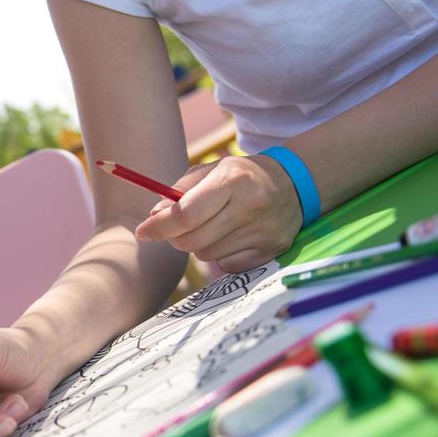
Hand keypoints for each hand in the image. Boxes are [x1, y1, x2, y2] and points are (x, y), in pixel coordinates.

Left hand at [134, 155, 302, 272]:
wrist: (294, 184)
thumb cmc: (241, 176)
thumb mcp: (211, 170)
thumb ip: (179, 190)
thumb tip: (154, 217)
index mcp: (233, 180)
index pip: (186, 214)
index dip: (159, 227)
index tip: (142, 232)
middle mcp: (251, 206)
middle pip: (192, 241)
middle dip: (175, 238)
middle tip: (176, 229)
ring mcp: (264, 232)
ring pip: (207, 255)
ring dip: (198, 245)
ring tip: (212, 226)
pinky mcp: (272, 251)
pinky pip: (227, 266)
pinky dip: (220, 255)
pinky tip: (232, 237)